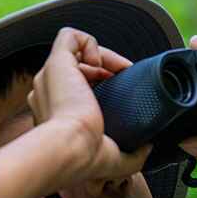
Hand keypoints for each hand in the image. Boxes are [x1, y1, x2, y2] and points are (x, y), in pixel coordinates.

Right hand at [27, 27, 151, 189]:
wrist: (72, 149)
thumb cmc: (86, 158)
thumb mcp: (115, 160)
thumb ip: (133, 155)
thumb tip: (148, 148)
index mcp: (57, 113)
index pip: (78, 89)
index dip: (102, 86)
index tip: (120, 93)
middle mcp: (49, 93)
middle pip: (78, 69)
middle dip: (103, 71)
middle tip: (123, 80)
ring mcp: (50, 76)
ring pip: (75, 52)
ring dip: (101, 57)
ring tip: (117, 71)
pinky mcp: (56, 62)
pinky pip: (70, 37)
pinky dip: (89, 42)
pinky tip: (99, 61)